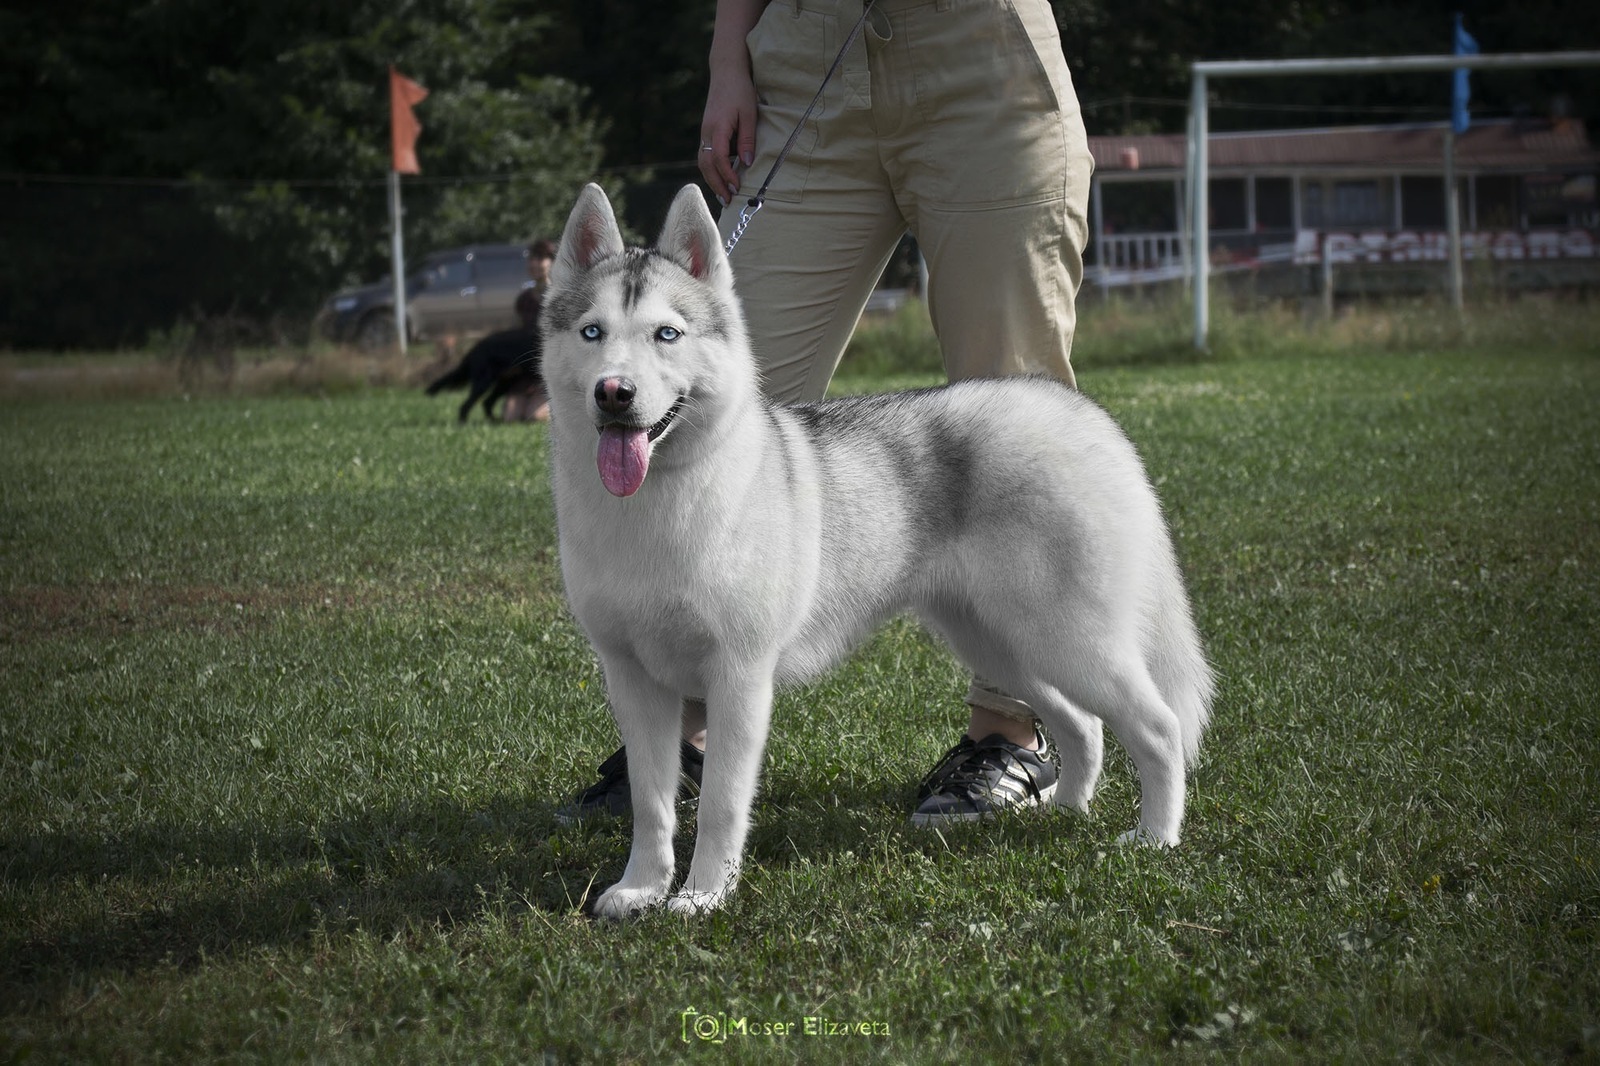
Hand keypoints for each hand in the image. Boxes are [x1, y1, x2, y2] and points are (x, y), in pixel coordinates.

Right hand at [698, 68, 757, 205]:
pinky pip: (705, 155)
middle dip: (716, 184)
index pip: (719, 158)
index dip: (728, 176)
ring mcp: (704, 132)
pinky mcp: (706, 131)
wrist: (726, 72)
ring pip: (703, 162)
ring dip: (712, 179)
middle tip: (728, 200)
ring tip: (723, 194)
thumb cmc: (740, 90)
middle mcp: (706, 132)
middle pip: (706, 165)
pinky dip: (711, 169)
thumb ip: (747, 139)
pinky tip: (720, 178)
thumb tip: (747, 163)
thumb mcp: (749, 114)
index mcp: (717, 127)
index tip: (737, 188)